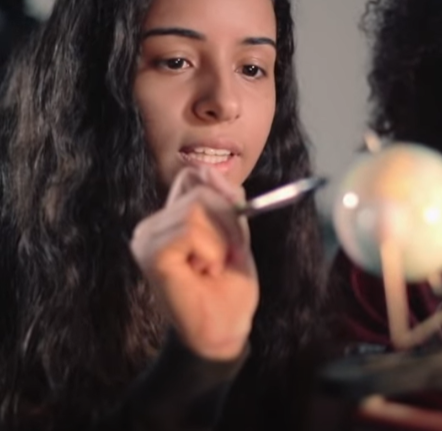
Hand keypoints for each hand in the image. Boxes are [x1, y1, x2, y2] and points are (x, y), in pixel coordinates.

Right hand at [131, 166, 258, 360]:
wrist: (223, 330)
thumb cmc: (228, 288)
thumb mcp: (235, 234)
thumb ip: (224, 202)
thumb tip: (206, 169)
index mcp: (168, 218)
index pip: (194, 177)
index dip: (222, 194)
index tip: (236, 226)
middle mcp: (151, 225)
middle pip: (200, 190)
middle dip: (229, 222)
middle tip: (227, 257)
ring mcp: (147, 238)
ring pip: (197, 207)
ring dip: (222, 240)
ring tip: (214, 267)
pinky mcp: (152, 253)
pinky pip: (191, 228)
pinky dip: (212, 250)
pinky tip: (204, 272)